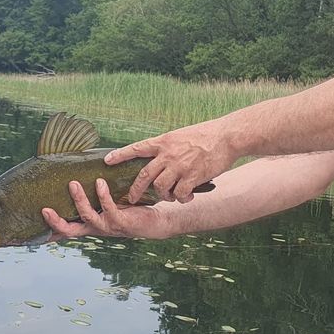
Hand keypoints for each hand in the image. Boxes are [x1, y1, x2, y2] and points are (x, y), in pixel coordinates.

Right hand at [41, 178, 167, 240]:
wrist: (156, 220)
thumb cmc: (129, 208)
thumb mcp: (107, 203)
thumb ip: (94, 195)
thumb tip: (79, 174)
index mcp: (89, 225)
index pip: (66, 230)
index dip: (51, 229)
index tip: (34, 225)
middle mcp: (96, 228)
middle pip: (70, 230)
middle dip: (56, 221)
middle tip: (44, 209)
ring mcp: (108, 227)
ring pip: (87, 216)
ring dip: (79, 200)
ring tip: (73, 183)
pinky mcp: (122, 222)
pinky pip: (109, 209)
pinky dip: (103, 195)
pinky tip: (100, 182)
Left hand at [106, 120, 236, 203]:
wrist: (226, 136)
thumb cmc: (205, 135)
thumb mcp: (180, 136)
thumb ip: (167, 147)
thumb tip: (158, 156)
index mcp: (163, 142)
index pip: (136, 148)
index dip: (120, 155)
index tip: (107, 160)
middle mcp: (168, 154)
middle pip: (144, 175)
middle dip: (136, 190)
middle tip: (132, 199)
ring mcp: (180, 166)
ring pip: (161, 188)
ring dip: (163, 195)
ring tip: (170, 196)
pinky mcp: (192, 176)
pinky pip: (180, 193)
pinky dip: (182, 198)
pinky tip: (187, 197)